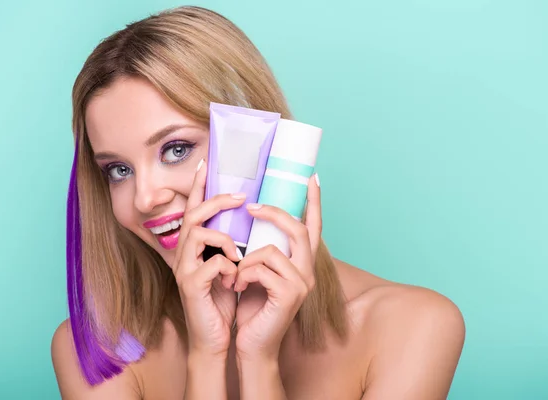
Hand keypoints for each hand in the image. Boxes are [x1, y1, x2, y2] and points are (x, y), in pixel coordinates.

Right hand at [172, 159, 244, 358]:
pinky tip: (235, 280)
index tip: (205, 163)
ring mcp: (185, 270)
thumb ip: (232, 245)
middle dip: (216, 201)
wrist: (216, 339)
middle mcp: (184, 255)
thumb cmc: (223, 302)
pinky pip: (210, 264)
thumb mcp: (229, 268)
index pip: (193, 210)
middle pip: (193, 215)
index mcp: (194, 249)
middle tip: (240, 197)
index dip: (197, 187)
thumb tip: (252, 220)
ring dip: (224, 237)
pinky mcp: (191, 287)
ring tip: (239, 253)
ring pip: (197, 234)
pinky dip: (228, 267)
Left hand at [234, 174, 320, 361]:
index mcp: (301, 263)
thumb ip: (262, 248)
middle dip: (273, 214)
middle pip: (297, 229)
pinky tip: (236, 287)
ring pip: (271, 250)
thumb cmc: (252, 307)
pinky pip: (261, 268)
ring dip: (245, 260)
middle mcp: (308, 272)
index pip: (313, 227)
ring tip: (234, 276)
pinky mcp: (290, 295)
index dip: (314, 202)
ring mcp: (302, 284)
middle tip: (251, 206)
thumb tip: (252, 217)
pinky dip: (242, 274)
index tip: (312, 177)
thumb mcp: (256, 271)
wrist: (251, 344)